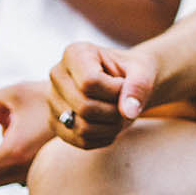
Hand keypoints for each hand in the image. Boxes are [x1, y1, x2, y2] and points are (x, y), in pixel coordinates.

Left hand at [0, 80, 55, 186]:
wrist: (85, 108)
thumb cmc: (50, 98)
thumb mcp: (14, 91)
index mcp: (13, 152)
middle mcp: (22, 168)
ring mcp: (33, 171)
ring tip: (0, 132)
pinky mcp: (41, 169)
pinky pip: (13, 175)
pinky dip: (4, 163)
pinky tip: (15, 138)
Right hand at [43, 41, 158, 148]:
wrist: (123, 82)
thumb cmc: (132, 72)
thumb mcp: (143, 71)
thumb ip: (139, 85)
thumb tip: (129, 111)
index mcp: (75, 53)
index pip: (89, 82)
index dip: (114, 91)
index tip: (124, 85)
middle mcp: (57, 74)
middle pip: (84, 107)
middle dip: (114, 112)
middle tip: (126, 105)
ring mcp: (52, 100)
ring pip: (82, 127)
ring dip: (111, 127)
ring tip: (120, 114)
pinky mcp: (55, 123)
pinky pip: (81, 142)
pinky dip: (104, 137)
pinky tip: (111, 124)